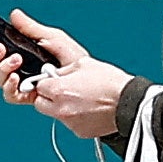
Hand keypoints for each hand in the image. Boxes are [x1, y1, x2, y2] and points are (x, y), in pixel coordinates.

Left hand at [0, 11, 138, 137]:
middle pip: (40, 101)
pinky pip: (69, 122)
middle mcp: (60, 109)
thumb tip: (30, 30)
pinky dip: (75, 114)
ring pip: (54, 112)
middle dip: (49, 93)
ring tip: (82, 95)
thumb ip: (49, 45)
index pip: (36, 85)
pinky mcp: (79, 131)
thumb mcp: (81, 59)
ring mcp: (70, 122)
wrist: (132, 104)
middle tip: (67, 86)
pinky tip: (88, 105)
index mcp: (58, 90)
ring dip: (61, 104)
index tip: (55, 76)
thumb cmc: (111, 82)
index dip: (46, 79)